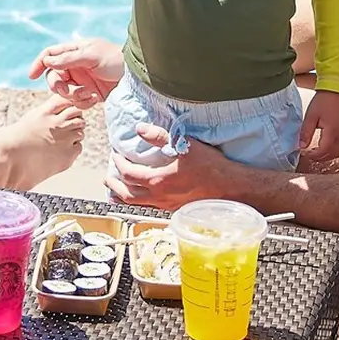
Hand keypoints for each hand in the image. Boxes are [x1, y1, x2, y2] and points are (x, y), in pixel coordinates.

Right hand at [27, 38, 123, 108]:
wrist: (137, 78)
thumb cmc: (116, 60)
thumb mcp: (91, 56)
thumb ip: (68, 59)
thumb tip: (47, 61)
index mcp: (75, 51)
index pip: (51, 54)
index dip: (40, 63)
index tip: (32, 75)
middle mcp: (76, 65)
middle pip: (54, 75)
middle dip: (56, 84)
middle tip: (63, 91)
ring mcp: (83, 80)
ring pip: (64, 90)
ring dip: (71, 95)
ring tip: (87, 95)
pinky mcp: (90, 94)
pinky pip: (76, 100)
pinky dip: (81, 102)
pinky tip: (94, 100)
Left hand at [105, 125, 241, 210]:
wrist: (231, 188)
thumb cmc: (211, 167)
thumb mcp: (185, 146)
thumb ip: (160, 136)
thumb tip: (139, 129)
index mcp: (158, 182)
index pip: (128, 174)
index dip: (118, 164)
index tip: (115, 155)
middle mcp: (159, 198)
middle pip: (126, 195)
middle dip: (114, 185)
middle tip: (107, 177)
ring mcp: (167, 206)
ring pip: (137, 205)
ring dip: (123, 196)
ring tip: (116, 191)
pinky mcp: (175, 210)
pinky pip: (150, 208)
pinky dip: (139, 202)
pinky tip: (141, 197)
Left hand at [298, 90, 338, 164]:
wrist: (336, 91)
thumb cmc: (322, 102)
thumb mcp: (310, 116)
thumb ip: (306, 133)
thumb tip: (301, 146)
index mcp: (332, 132)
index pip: (323, 151)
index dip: (313, 155)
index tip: (304, 153)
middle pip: (332, 154)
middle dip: (320, 157)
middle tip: (309, 154)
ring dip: (329, 155)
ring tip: (317, 152)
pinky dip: (336, 151)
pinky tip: (328, 147)